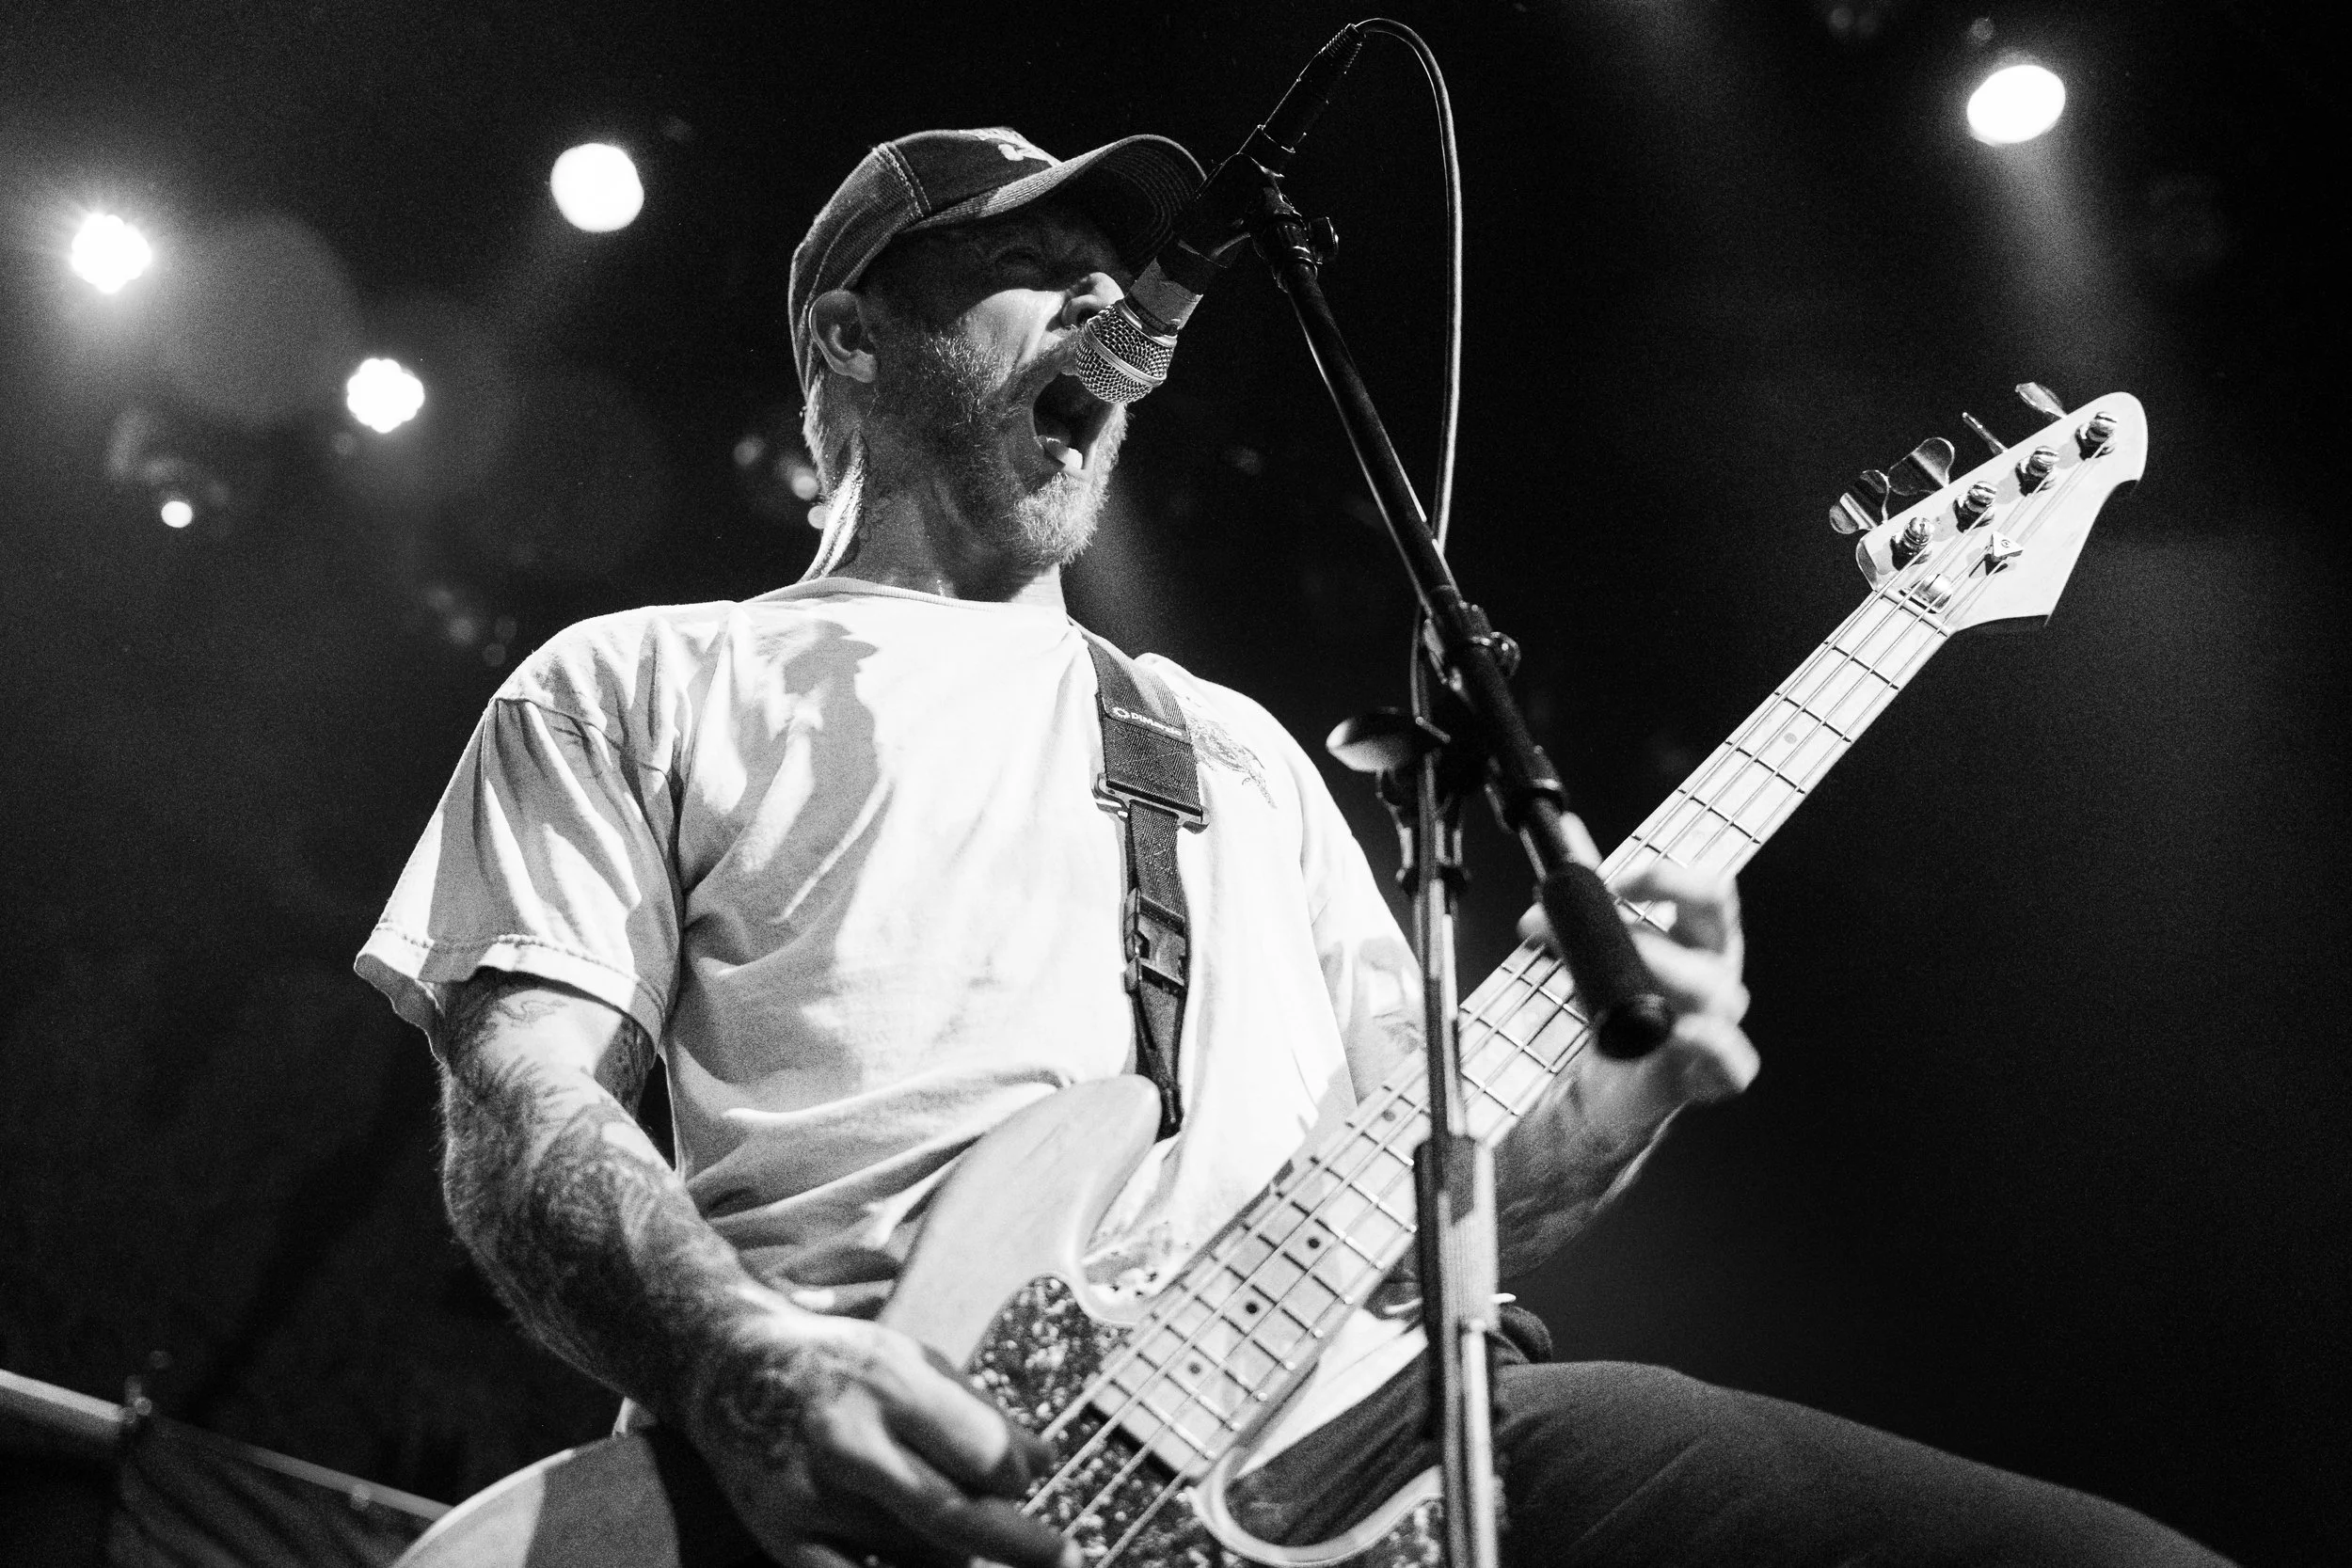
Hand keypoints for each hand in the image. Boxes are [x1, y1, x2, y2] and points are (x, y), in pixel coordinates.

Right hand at [690, 1305, 1074, 1567]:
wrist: (730, 1371)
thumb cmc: (840, 1365)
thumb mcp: (913, 1360)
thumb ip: (978, 1411)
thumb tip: (1043, 1464)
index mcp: (886, 1381)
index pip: (979, 1450)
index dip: (1015, 1475)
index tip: (1025, 1480)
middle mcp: (846, 1438)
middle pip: (950, 1513)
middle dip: (1020, 1544)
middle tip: (1066, 1559)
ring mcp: (809, 1494)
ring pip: (915, 1554)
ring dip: (954, 1551)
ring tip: (945, 1521)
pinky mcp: (781, 1537)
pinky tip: (922, 1566)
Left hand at [1517, 855, 1756, 1137]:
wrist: (1606, 1086)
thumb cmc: (1616, 1012)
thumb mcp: (1597, 949)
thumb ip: (1583, 895)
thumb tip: (1565, 834)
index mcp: (1699, 939)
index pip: (1710, 892)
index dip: (1668, 879)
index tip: (1618, 882)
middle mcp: (1716, 976)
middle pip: (1718, 936)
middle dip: (1654, 931)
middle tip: (1603, 937)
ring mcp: (1719, 1025)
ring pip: (1716, 993)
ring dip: (1662, 976)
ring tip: (1621, 985)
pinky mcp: (1711, 1073)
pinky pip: (1734, 1061)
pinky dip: (1712, 1044)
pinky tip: (1679, 1032)